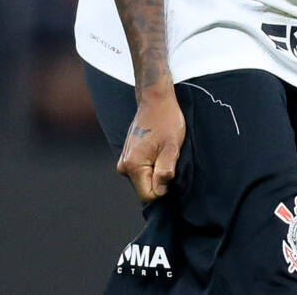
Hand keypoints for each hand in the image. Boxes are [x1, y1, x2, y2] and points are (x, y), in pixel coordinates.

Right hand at [116, 86, 185, 202]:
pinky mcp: (128, 156)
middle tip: (168, 157)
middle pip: (145, 189)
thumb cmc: (167, 121)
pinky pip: (142, 171)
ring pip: (144, 180)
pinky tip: (157, 150)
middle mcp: (124, 166)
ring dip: (156, 171)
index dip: (164, 188)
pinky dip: (152, 165)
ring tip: (163, 151)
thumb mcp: (172, 146)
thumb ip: (166, 170)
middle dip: (160, 179)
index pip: (149, 195)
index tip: (171, 169)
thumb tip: (161, 190)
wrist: (155, 100)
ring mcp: (124, 161)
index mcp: (133, 165)